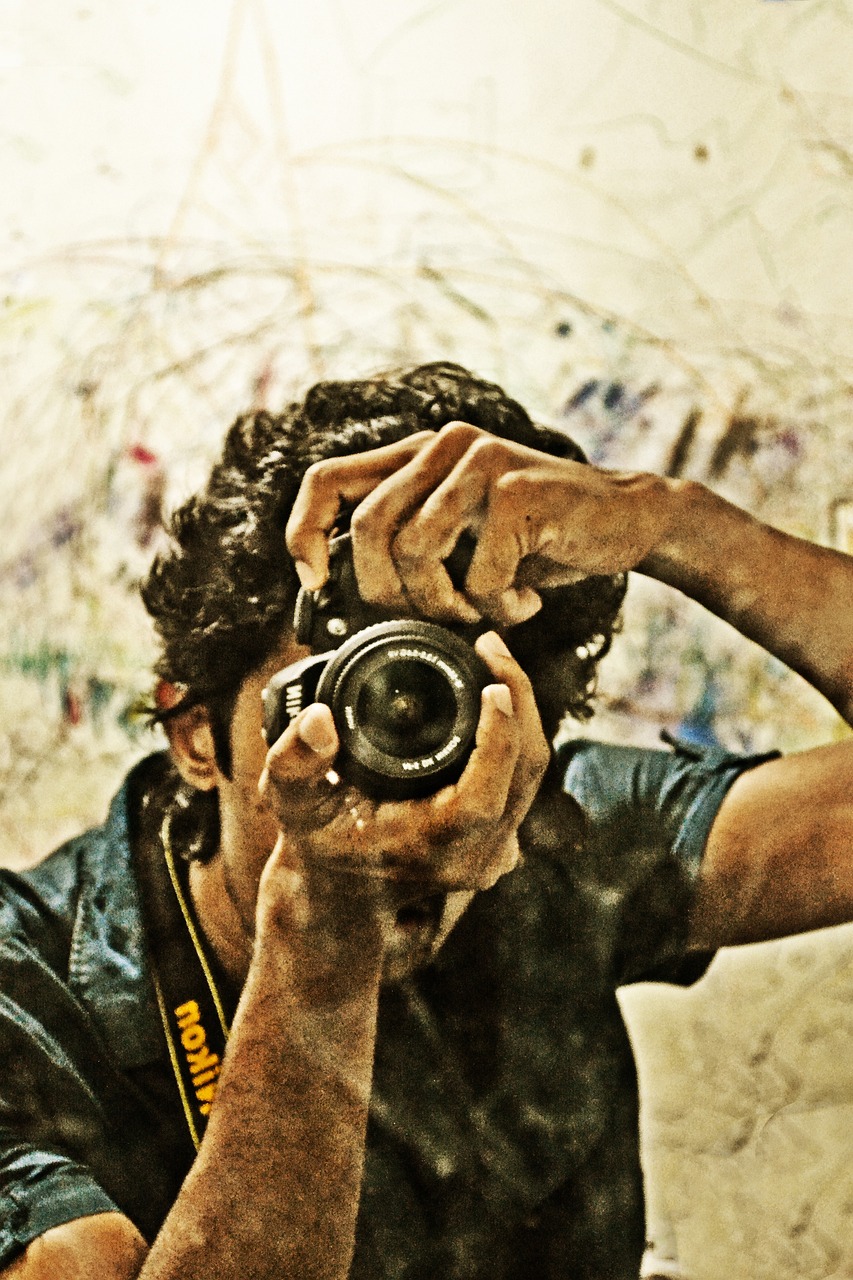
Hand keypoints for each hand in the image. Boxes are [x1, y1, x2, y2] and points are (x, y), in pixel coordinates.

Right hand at [254, 630, 548, 939]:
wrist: (342, 892)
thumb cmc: (319, 841)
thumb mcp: (292, 803)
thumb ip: (294, 762)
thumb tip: (319, 719)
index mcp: (429, 847)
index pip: (486, 792)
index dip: (499, 736)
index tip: (495, 682)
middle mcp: (473, 857)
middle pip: (525, 771)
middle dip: (519, 700)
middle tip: (491, 647)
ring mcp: (495, 853)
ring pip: (532, 772)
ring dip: (521, 712)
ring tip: (493, 659)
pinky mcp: (503, 840)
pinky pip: (525, 778)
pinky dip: (516, 734)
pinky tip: (497, 697)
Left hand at [286, 422, 672, 625]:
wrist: (626, 521)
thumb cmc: (537, 541)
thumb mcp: (463, 537)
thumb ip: (408, 543)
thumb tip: (333, 596)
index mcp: (418, 454)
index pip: (326, 480)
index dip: (305, 535)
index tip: (317, 587)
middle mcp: (443, 445)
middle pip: (367, 528)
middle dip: (387, 594)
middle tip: (431, 619)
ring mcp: (481, 460)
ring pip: (416, 552)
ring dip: (446, 605)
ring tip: (483, 613)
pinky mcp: (517, 489)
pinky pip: (479, 574)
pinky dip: (499, 609)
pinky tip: (526, 604)